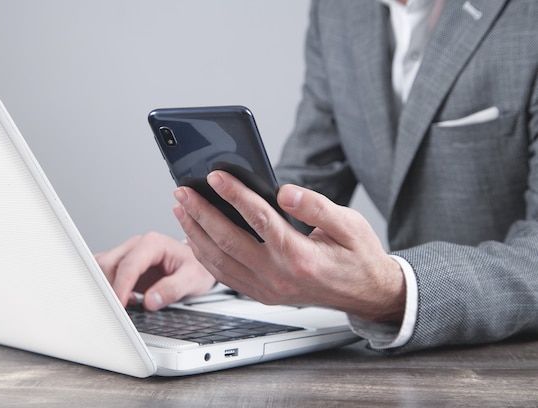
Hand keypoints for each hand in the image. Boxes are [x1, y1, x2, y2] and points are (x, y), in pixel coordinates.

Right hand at [94, 232, 215, 310]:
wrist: (197, 266)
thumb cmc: (196, 268)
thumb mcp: (192, 279)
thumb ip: (172, 289)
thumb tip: (149, 300)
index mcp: (153, 244)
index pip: (129, 265)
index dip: (121, 286)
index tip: (119, 305)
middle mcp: (137, 246)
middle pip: (109, 264)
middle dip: (109, 287)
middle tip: (118, 309)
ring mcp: (128, 254)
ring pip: (102, 267)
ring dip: (106, 287)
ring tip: (125, 303)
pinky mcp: (123, 265)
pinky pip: (105, 272)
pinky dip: (106, 286)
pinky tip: (123, 299)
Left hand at [172, 170, 405, 322]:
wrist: (366, 294)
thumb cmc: (358, 256)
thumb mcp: (350, 224)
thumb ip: (316, 206)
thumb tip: (285, 192)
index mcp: (300, 255)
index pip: (258, 218)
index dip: (234, 194)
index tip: (214, 176)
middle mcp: (279, 275)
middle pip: (228, 240)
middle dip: (201, 212)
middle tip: (182, 190)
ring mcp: (268, 289)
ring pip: (220, 261)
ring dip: (196, 234)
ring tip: (182, 209)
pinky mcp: (263, 295)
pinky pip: (225, 277)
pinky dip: (206, 256)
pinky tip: (196, 238)